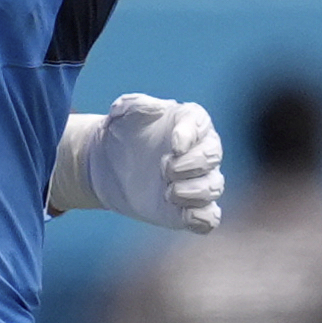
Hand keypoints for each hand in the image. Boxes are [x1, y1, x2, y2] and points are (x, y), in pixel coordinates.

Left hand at [67, 93, 224, 232]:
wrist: (107, 165)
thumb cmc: (121, 132)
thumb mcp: (122, 112)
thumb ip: (137, 104)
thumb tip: (158, 108)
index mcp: (187, 122)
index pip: (200, 124)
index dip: (191, 134)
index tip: (175, 146)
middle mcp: (199, 151)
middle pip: (213, 156)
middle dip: (192, 164)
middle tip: (164, 168)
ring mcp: (197, 180)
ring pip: (214, 186)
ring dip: (195, 191)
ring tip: (168, 191)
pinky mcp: (190, 208)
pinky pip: (210, 217)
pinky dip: (203, 218)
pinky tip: (184, 214)